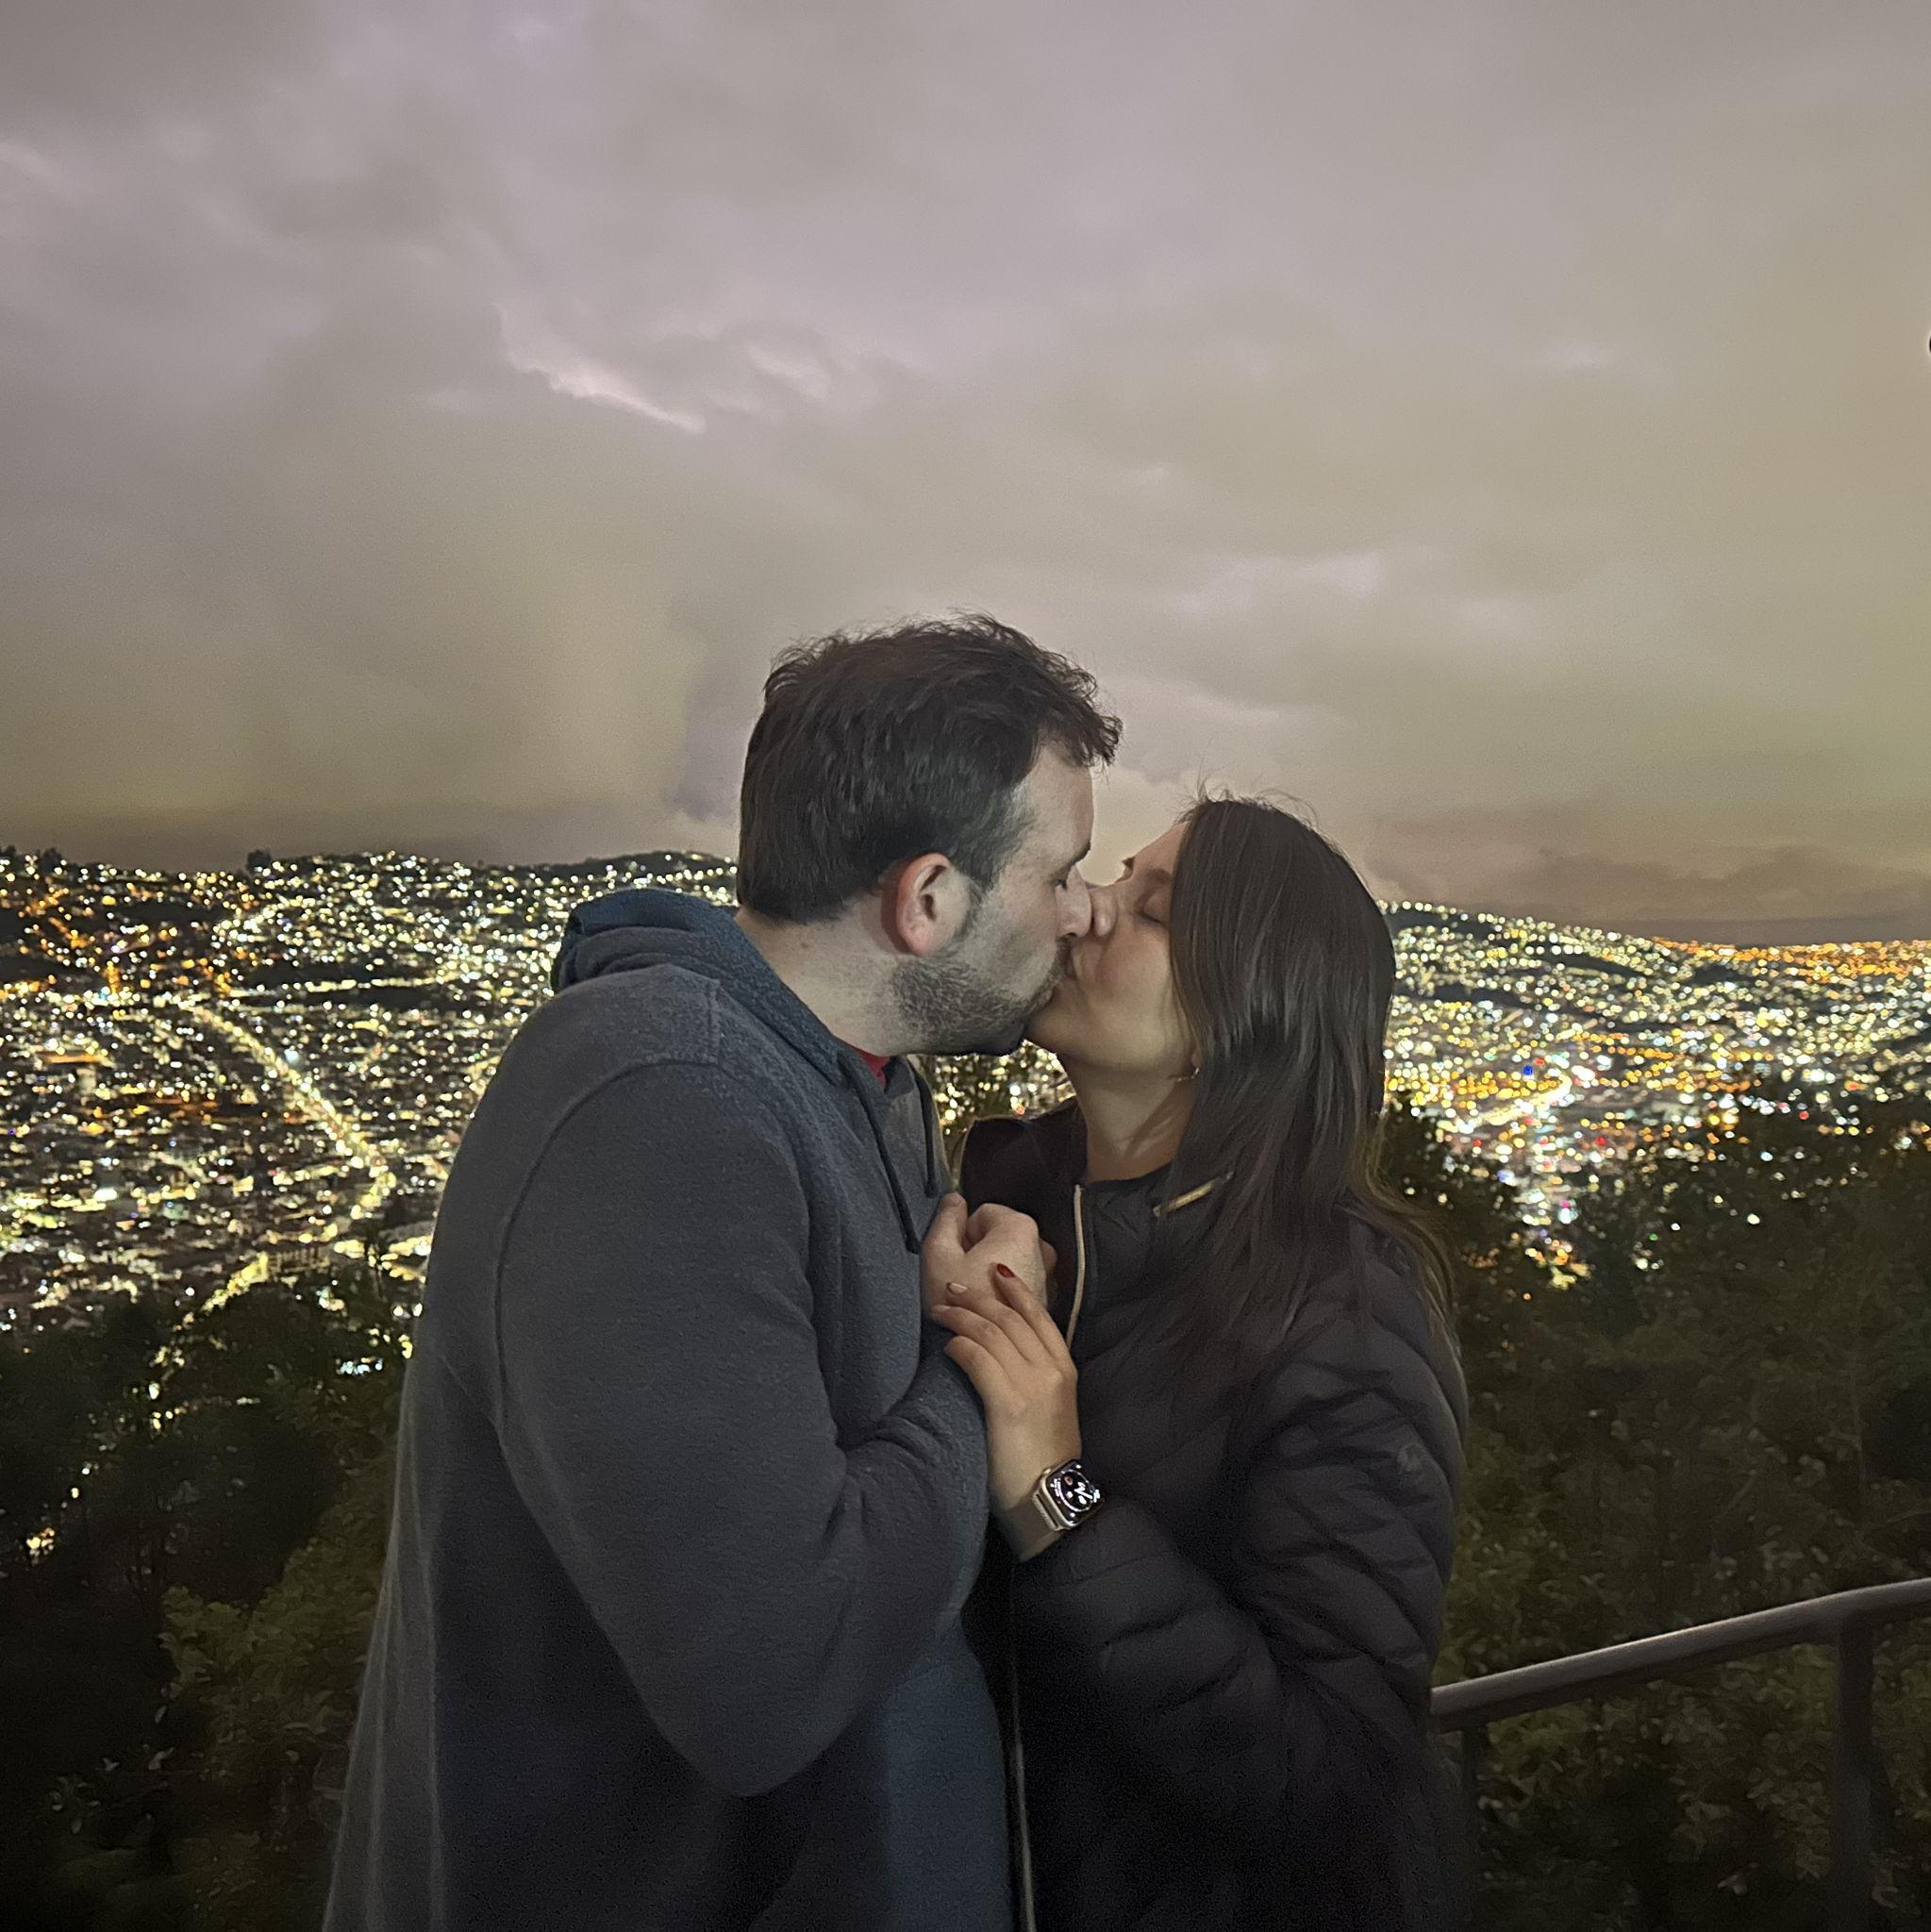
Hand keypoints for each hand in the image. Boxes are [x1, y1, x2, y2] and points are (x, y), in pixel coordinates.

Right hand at [921, 1196, 1055, 1316]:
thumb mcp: (938, 1256)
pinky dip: (1003, 1291)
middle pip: (1000, 1236)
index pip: (983, 1213)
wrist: (987, 1358)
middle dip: (978, 1252)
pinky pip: (1020, 1283)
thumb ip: (945, 1220)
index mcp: (1019, 1228)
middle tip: (961, 1278)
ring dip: (989, 1272)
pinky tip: (987, 1309)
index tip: (956, 1258)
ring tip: (973, 1296)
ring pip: (1010, 1260)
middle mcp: (1041, 1248)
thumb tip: (954, 1200)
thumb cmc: (959, 1308)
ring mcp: (1047, 1275)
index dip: (963, 1233)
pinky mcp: (1046, 1300)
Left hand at [927, 1272, 1081, 1512]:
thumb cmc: (1042, 1458)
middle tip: (952, 1287)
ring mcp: (1031, 1386)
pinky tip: (946, 1346)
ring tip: (940, 1311)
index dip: (1016, 1289)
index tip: (996, 1271)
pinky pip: (978, 1359)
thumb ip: (1034, 1375)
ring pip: (991, 1332)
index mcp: (1064, 1369)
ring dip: (961, 1316)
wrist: (1048, 1498)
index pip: (1039, 1315)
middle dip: (978, 1297)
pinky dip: (959, 1346)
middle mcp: (1051, 1371)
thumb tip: (1004, 1349)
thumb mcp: (1050, 1407)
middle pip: (1010, 1317)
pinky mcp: (1008, 1404)